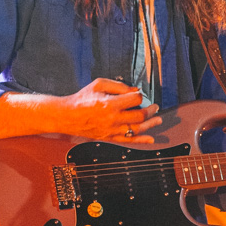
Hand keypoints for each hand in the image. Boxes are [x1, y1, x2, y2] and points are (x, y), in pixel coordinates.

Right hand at [0, 78, 161, 142]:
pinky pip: (128, 141)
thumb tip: (135, 90)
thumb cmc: (82, 98)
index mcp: (109, 104)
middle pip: (139, 116)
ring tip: (158, 120)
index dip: (140, 96)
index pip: (134, 100)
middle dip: (150, 110)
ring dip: (150, 125)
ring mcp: (111, 130)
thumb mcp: (98, 84)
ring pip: (137, 130)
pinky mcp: (109, 138)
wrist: (67, 116)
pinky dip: (141, 141)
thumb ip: (118, 86)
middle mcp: (112, 119)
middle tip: (155, 106)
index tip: (140, 94)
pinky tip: (151, 139)